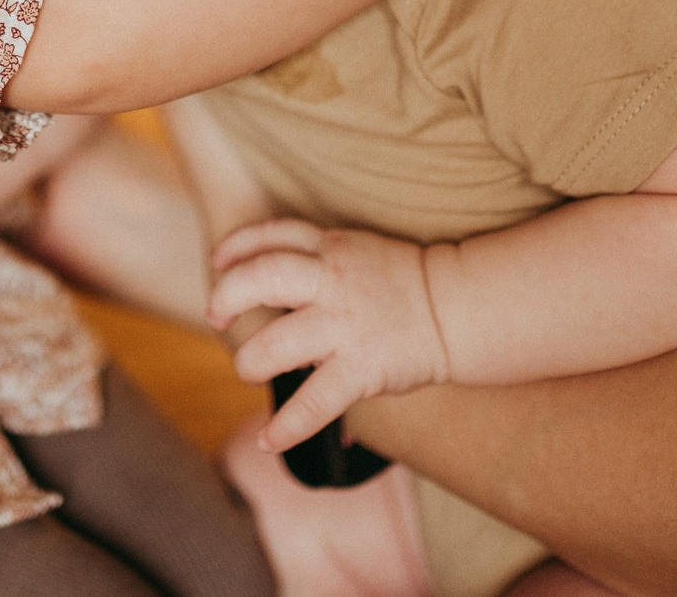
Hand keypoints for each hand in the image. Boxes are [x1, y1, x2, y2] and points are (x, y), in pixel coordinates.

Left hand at [207, 218, 451, 451]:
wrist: (459, 309)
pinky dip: (287, 426)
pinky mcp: (361, 368)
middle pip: (263, 276)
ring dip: (251, 362)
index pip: (273, 235)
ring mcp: (345, 325)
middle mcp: (333, 282)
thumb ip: (319, 263)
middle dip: (228, 297)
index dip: (237, 248)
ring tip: (250, 372)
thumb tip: (274, 286)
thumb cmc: (406, 285)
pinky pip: (315, 401)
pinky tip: (269, 440)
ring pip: (278, 341)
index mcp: (332, 249)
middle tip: (216, 318)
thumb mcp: (360, 252)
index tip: (218, 264)